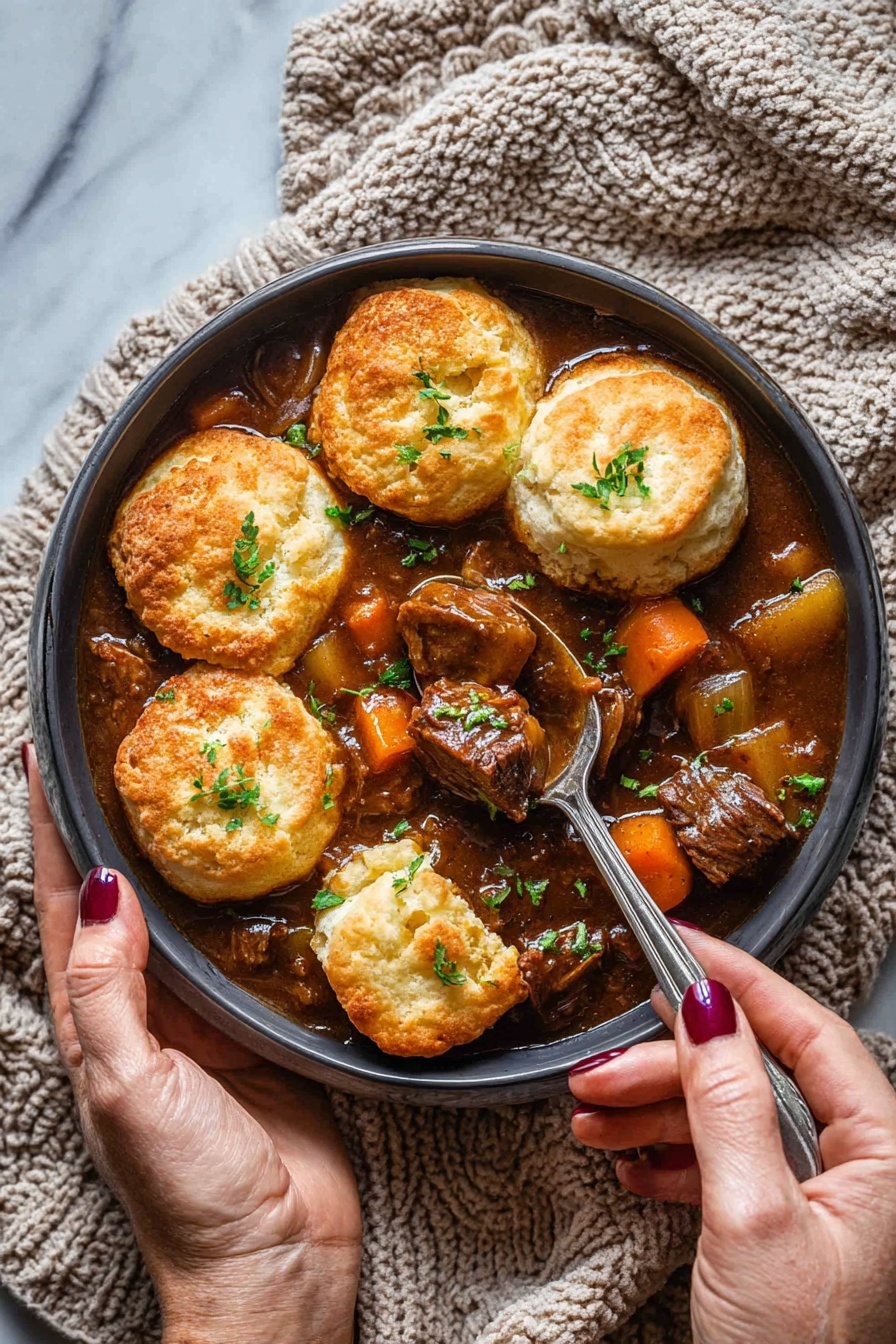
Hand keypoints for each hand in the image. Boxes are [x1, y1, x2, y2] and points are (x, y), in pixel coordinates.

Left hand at [25, 747, 360, 1343]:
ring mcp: (208, 1014)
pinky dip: (258, 899)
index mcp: (95, 1018)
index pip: (65, 903)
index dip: (53, 831)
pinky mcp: (266, 1024)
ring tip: (202, 785)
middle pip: (126, 894)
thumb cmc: (189, 1189)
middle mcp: (147, 1005)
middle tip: (134, 748)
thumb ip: (109, 989)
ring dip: (188, 851)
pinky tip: (278, 861)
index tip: (45, 758)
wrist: (276, 1264)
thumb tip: (106, 890)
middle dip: (121, 823)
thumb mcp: (128, 1085)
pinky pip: (258, 945)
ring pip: (192, 912)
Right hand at [568, 925, 895, 1343]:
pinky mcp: (786, 1236)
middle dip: (669, 1071)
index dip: (740, 982)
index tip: (680, 945)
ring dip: (656, 1117)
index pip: (808, 1031)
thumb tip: (708, 1009)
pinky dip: (672, 1163)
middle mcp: (863, 1168)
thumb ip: (728, 1103)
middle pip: (755, 1078)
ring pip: (731, 1124)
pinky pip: (727, 1171)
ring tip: (593, 1121)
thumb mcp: (752, 1219)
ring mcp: (823, 1203)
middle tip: (600, 1072)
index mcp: (886, 1152)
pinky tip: (630, 1166)